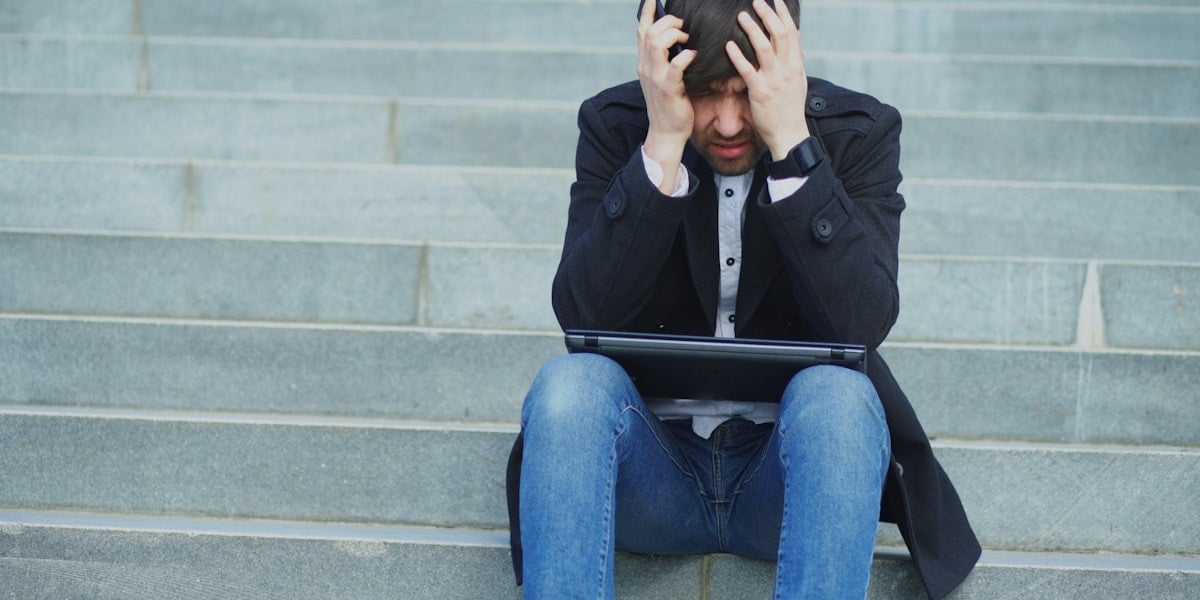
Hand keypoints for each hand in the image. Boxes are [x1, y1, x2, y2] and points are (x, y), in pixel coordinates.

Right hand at [636, 0, 697, 189]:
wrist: (666, 132)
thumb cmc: (670, 104)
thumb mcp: (663, 78)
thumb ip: (666, 59)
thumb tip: (680, 41)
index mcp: (644, 63)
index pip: (641, 31)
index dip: (648, 12)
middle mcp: (646, 67)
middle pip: (649, 32)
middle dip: (668, 22)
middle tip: (684, 26)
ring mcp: (655, 78)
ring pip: (656, 43)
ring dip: (674, 35)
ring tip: (688, 39)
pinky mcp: (667, 89)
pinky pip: (674, 66)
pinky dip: (684, 57)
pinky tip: (693, 55)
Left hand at [725, 0, 810, 160]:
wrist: (789, 135)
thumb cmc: (791, 110)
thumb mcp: (799, 83)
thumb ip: (796, 63)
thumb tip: (796, 45)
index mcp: (797, 65)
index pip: (792, 33)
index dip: (784, 15)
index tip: (777, 1)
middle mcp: (787, 69)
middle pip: (779, 35)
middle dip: (768, 15)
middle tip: (757, 1)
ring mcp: (774, 80)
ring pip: (764, 48)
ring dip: (752, 29)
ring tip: (742, 16)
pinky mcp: (760, 92)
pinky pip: (748, 70)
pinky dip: (738, 56)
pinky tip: (729, 45)